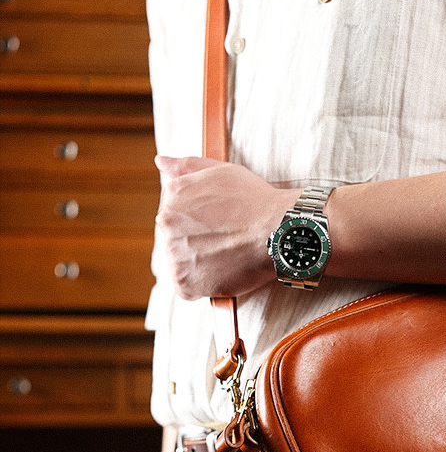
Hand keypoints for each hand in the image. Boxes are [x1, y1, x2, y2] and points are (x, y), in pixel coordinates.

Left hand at [154, 155, 296, 299]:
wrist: (278, 231)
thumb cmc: (256, 201)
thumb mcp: (221, 172)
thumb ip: (187, 167)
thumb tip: (160, 162)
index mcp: (172, 195)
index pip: (176, 216)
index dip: (201, 225)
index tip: (221, 227)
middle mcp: (166, 222)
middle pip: (177, 240)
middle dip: (198, 244)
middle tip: (227, 243)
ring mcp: (174, 253)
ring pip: (182, 264)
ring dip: (201, 266)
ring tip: (228, 258)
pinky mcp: (184, 281)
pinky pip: (188, 288)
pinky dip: (204, 286)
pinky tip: (224, 273)